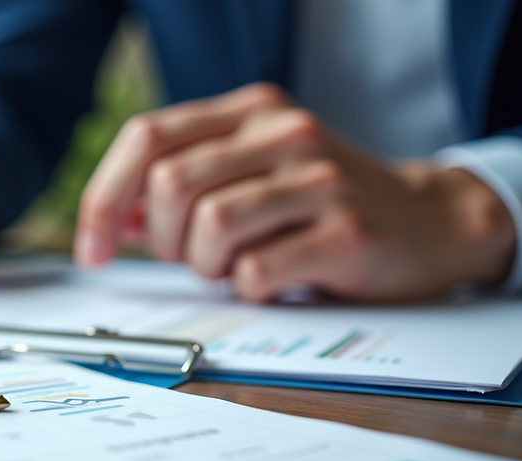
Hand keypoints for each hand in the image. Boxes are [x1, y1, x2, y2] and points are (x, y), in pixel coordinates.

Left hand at [75, 83, 515, 301]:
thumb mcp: (250, 176)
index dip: (104, 198)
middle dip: (164, 240)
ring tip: (236, 266)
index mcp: (249, 112)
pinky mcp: (345, 232)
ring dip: (206, 265)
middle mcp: (282, 133)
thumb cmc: (321, 204)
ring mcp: (318, 179)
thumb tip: (118, 221)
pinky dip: (249, 288)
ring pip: (210, 226)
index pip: (146, 138)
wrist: (427, 221)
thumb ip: (184, 187)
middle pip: (170, 185)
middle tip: (191, 258)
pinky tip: (275, 278)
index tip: (93, 248)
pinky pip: (255, 272)